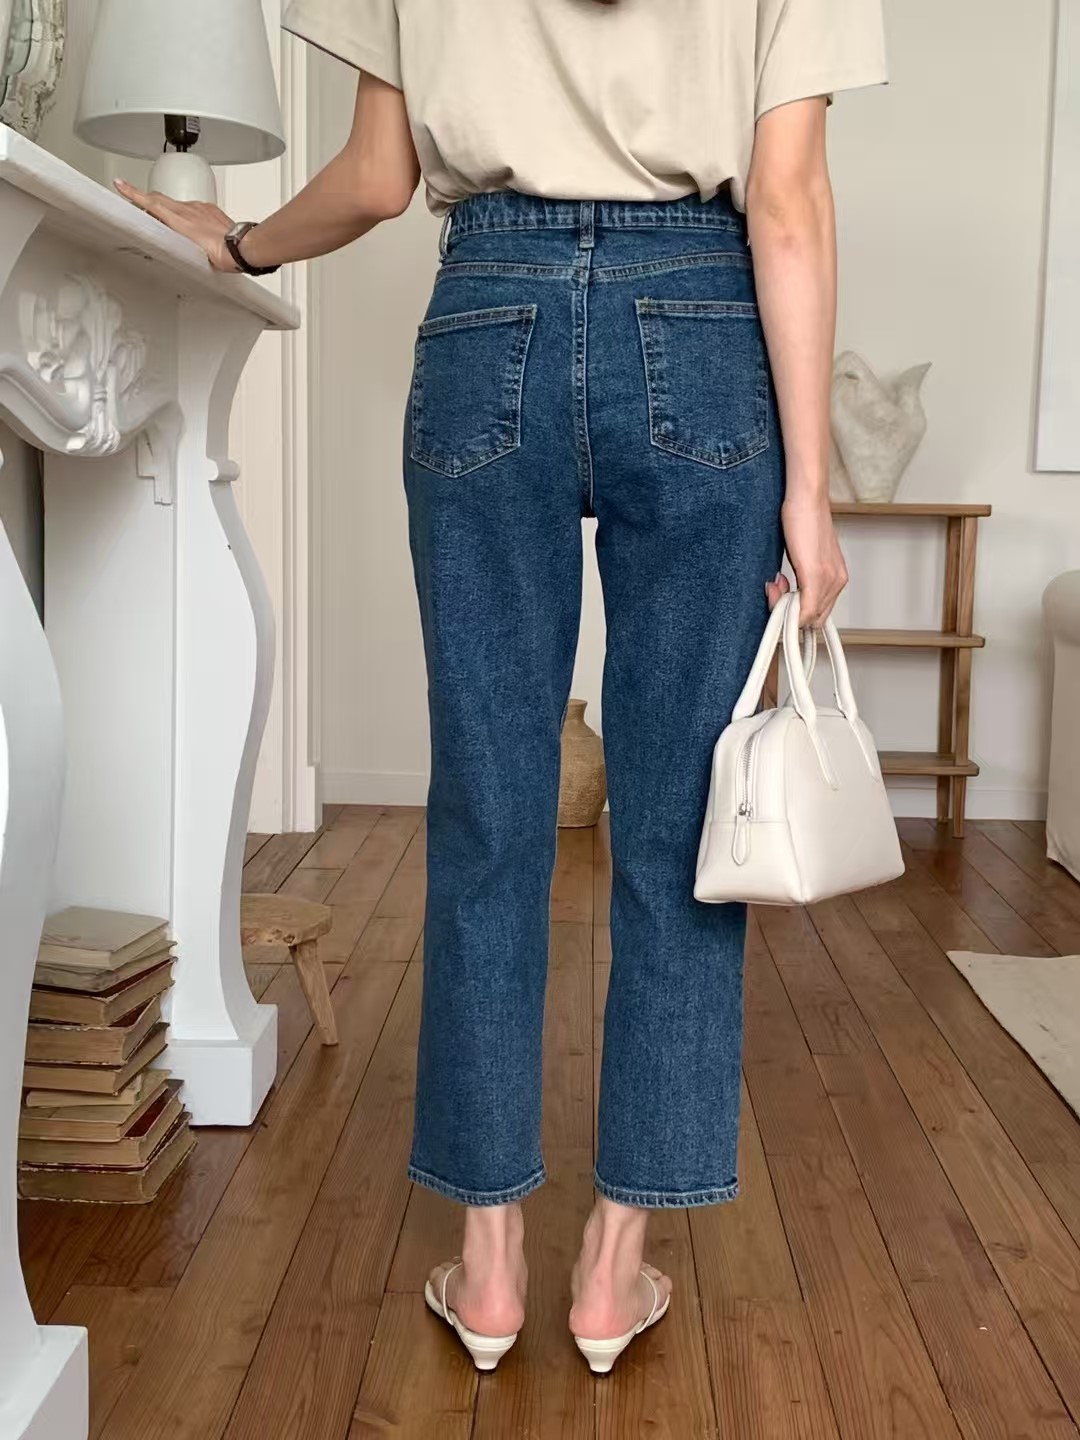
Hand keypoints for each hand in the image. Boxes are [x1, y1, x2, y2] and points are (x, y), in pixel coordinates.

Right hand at [113, 179, 238, 272]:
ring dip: (169, 209)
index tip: (119, 183)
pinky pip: (193, 206)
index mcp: (179, 219)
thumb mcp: (189, 252)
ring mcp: (200, 207)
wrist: (240, 247)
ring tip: (170, 224)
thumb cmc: (219, 254)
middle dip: (147, 199)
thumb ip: (175, 241)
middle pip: (160, 198)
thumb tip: (168, 240)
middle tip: (139, 202)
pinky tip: (192, 225)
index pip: (151, 202)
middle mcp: (188, 209)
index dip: (133, 193)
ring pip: (177, 203)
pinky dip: (187, 213)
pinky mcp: (210, 208)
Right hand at [766, 493, 847, 626]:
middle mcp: (837, 581)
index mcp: (837, 577)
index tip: (778, 592)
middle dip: (789, 612)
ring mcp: (828, 580)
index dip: (795, 610)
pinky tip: (774, 589)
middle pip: (814, 619)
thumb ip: (802, 577)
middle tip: (774, 589)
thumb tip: (789, 597)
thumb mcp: (805, 555)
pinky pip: (804, 611)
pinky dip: (785, 608)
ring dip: (784, 607)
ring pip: (807, 618)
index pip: (819, 613)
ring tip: (774, 584)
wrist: (807, 497)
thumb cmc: (804, 518)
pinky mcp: (816, 576)